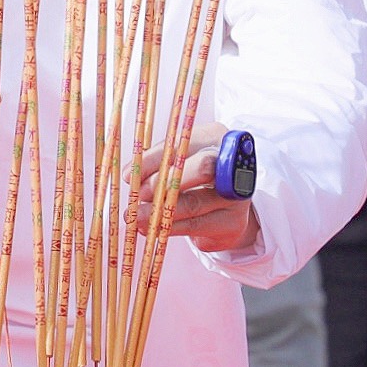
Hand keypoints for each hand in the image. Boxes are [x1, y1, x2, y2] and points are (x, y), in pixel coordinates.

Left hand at [134, 123, 260, 255]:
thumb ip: (158, 163)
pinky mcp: (233, 222)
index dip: (154, 159)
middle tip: (140, 194)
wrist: (225, 208)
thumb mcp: (179, 161)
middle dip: (163, 182)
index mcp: (215, 138)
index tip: (130, 174)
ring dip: (161, 211)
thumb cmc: (194, 175)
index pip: (184, 145)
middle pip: (202, 168)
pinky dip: (171, 227)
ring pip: (195, 202)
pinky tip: (153, 228)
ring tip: (137, 216)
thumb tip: (131, 176)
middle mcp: (233, 164)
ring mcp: (236, 195)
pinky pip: (196, 225)